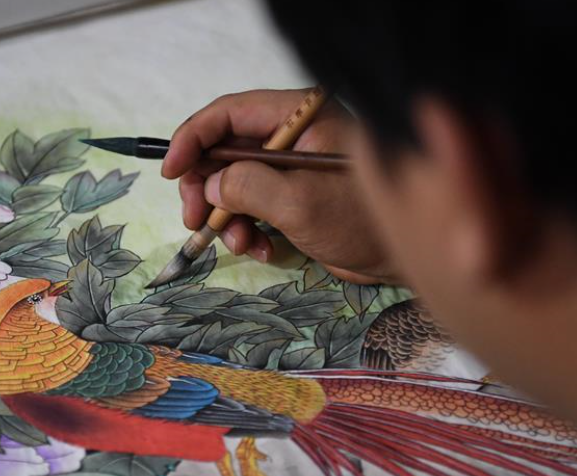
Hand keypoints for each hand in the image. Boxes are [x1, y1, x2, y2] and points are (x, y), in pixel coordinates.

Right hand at [162, 89, 395, 283]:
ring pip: (234, 182)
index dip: (194, 138)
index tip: (171, 170)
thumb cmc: (364, 221)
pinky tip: (261, 249)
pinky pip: (252, 206)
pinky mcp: (293, 196)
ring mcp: (292, 167)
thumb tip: (210, 185)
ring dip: (225, 216)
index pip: (231, 113)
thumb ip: (247, 186)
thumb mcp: (299, 202)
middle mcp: (293, 135)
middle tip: (194, 218)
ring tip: (237, 242)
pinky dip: (247, 229)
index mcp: (300, 117)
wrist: (405, 260)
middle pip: (226, 149)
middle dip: (205, 186)